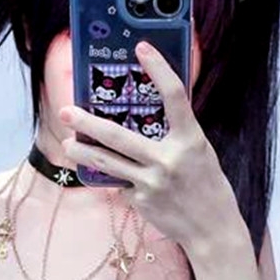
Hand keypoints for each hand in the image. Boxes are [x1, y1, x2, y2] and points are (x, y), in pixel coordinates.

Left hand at [59, 41, 244, 261]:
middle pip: (118, 136)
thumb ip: (178, 134)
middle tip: (66, 112)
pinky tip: (116, 179)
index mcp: (191, 140)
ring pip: (107, 162)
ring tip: (67, 145)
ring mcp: (152, 183)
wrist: (213, 231)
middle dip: (87, 123)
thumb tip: (150, 113)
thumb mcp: (200, 153)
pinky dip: (117, 178)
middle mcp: (169, 159)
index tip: (141, 48)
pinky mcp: (141, 201)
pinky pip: (121, 183)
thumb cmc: (208, 187)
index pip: (174, 95)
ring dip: (83, 152)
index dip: (158, 68)